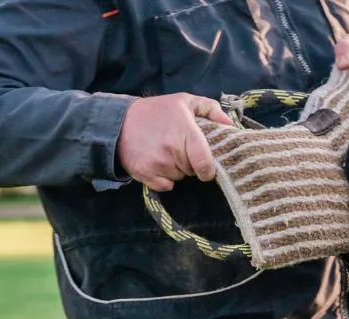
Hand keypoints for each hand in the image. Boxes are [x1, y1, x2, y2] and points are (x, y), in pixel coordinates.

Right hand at [117, 93, 234, 191]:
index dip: (209, 169)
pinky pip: (166, 186)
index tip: (207, 167)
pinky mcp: (145, 174)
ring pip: (180, 178)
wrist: (118, 121)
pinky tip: (158, 164)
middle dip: (191, 163)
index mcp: (185, 131)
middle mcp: (172, 149)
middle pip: (193, 171)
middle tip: (180, 150)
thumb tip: (230, 125)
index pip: (205, 162)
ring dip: (177, 170)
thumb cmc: (157, 111)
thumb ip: (210, 109)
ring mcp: (157, 163)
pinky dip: (164, 179)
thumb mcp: (184, 101)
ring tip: (167, 153)